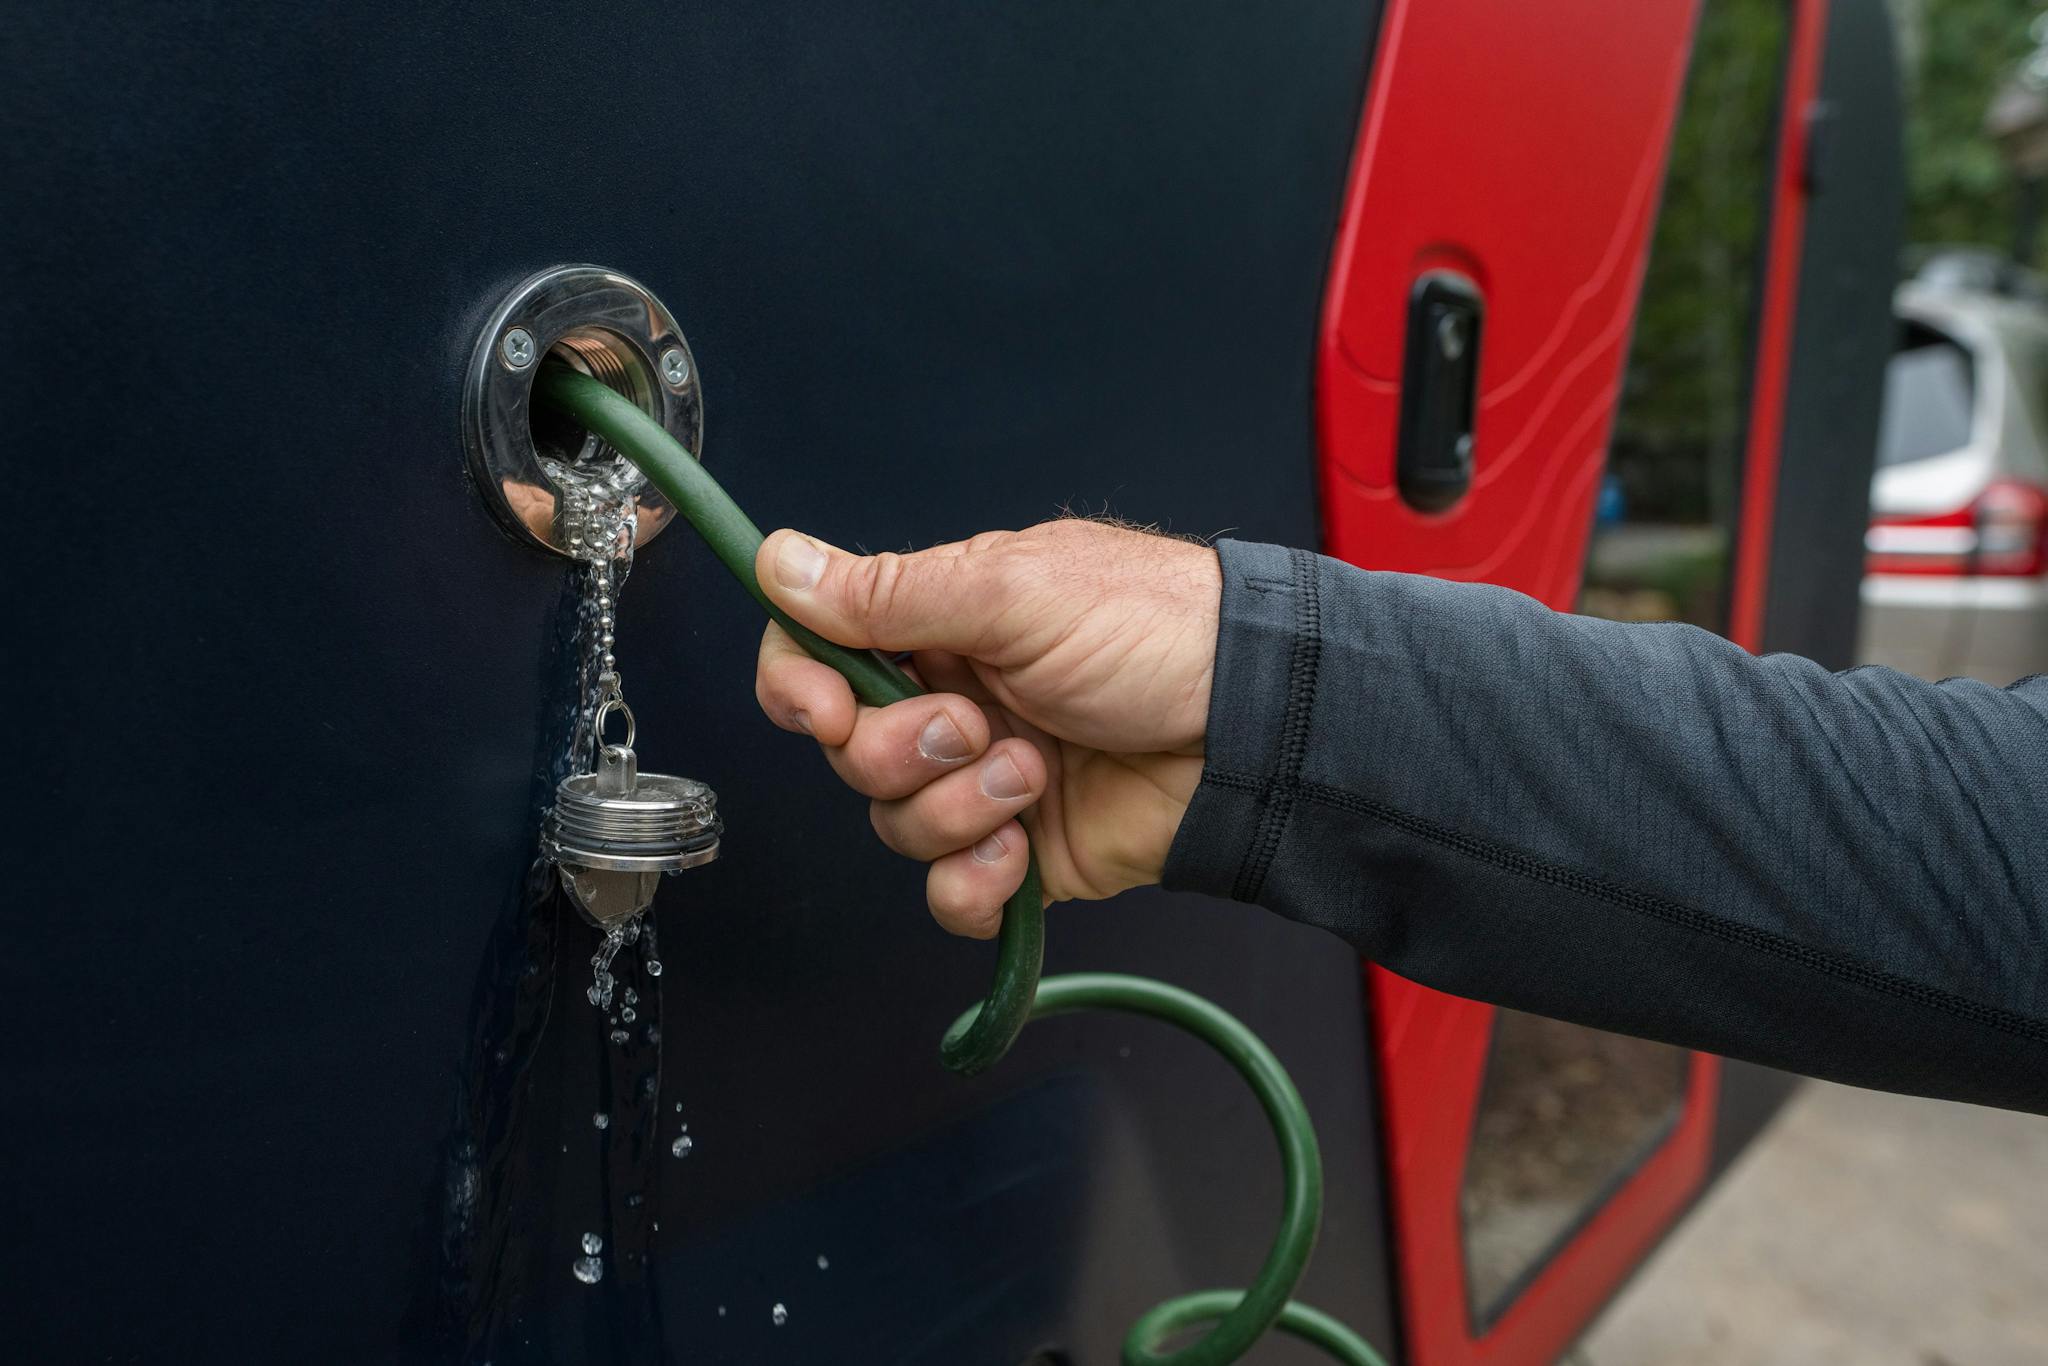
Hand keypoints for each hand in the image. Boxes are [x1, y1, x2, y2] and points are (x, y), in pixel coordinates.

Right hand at [753, 519, 1219, 937]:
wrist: (1257, 731)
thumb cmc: (1159, 633)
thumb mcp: (1014, 592)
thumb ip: (888, 593)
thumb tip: (778, 562)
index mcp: (944, 624)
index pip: (820, 655)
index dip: (801, 688)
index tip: (823, 708)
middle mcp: (957, 702)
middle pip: (849, 752)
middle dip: (901, 750)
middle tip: (974, 725)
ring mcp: (987, 781)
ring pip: (896, 825)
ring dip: (958, 807)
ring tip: (1034, 773)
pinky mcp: (1023, 854)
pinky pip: (950, 895)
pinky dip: (975, 883)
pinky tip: (1020, 850)